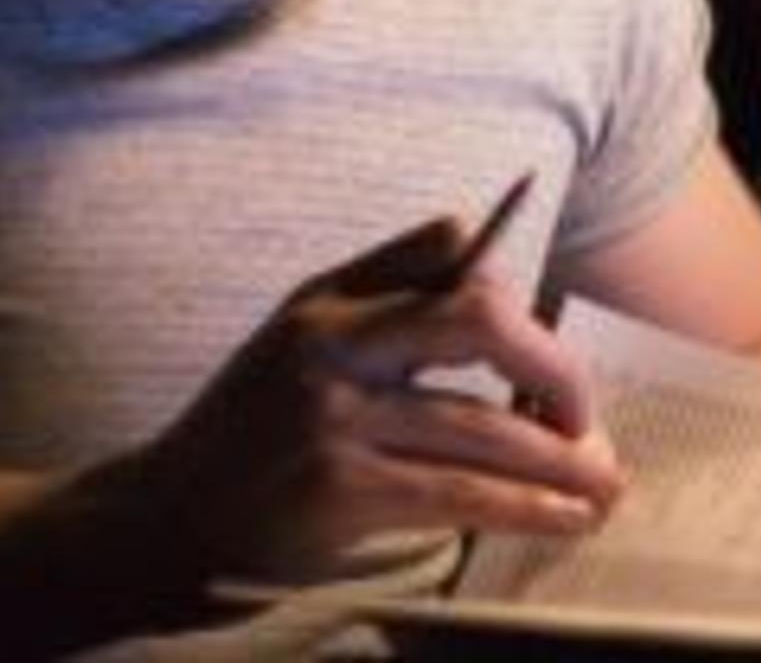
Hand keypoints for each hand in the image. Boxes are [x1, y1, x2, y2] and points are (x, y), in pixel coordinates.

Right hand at [86, 210, 628, 584]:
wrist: (156, 520)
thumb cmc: (245, 436)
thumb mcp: (294, 347)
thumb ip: (378, 312)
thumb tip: (501, 292)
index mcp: (327, 294)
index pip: (442, 240)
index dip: (507, 281)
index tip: (537, 335)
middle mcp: (332, 340)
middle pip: (483, 316)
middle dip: (557, 368)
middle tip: (585, 416)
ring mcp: (334, 414)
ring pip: (486, 424)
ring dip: (563, 460)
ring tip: (604, 484)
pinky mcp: (338, 487)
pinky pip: (462, 491)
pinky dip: (528, 508)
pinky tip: (565, 518)